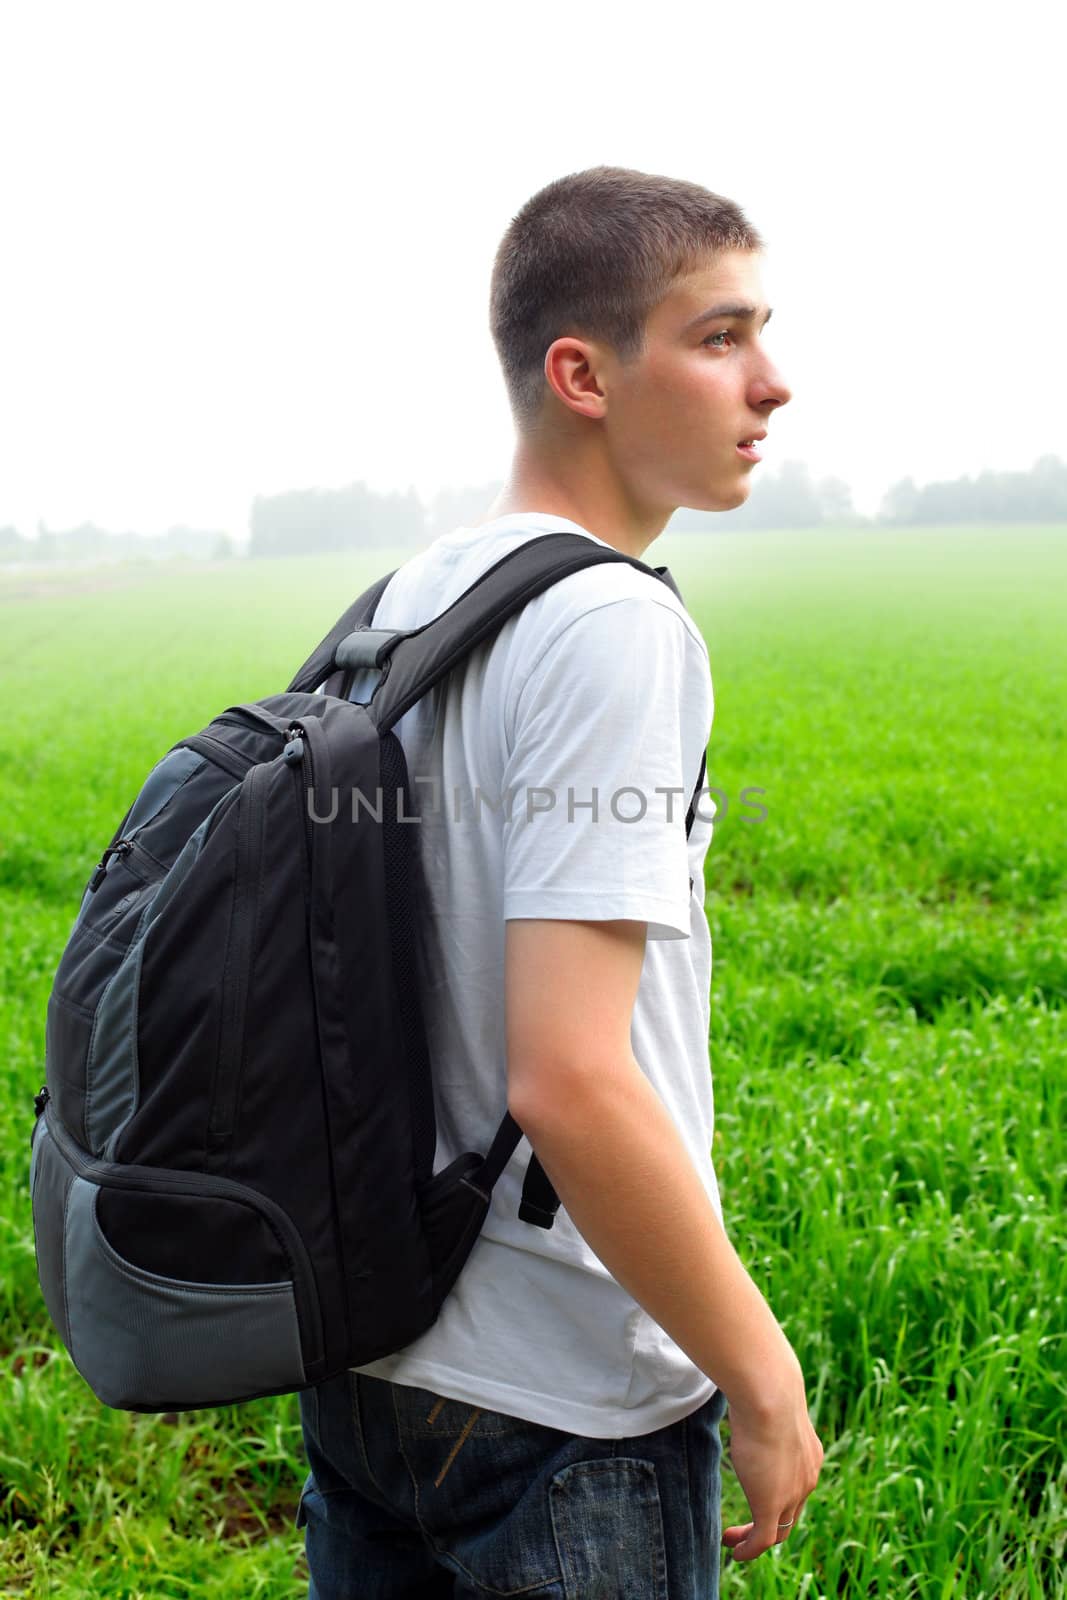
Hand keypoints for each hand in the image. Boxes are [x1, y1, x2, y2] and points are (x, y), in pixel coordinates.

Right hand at [721, 1380, 823, 1561]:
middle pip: (790, 1514)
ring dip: (755, 1539)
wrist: (770, 1395)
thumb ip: (761, 1408)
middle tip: (745, 1526)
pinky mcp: (771, 1505)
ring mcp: (791, 1495)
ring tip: (733, 1540)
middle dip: (768, 1522)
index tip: (755, 1493)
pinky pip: (762, 1540)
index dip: (778, 1496)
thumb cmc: (764, 1387)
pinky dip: (749, 1549)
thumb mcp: (768, 1404)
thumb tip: (745, 1390)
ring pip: (778, 1530)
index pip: (797, 1487)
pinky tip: (734, 1550)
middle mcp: (806, 1479)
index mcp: (809, 1456)